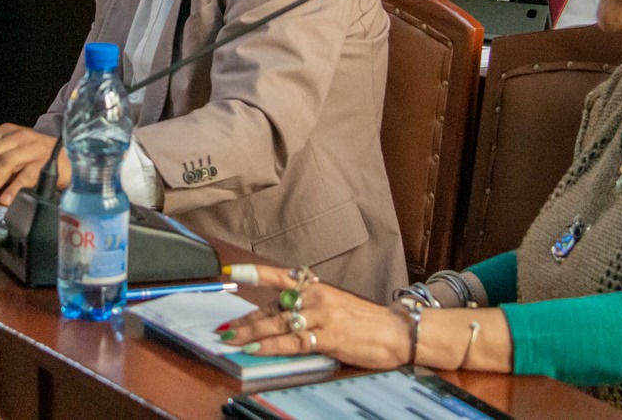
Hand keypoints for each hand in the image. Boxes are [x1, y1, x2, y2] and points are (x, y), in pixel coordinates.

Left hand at [0, 124, 68, 204]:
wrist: (69, 159)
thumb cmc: (35, 161)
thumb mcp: (11, 159)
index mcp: (4, 133)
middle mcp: (17, 136)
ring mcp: (33, 147)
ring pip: (5, 162)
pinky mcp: (47, 161)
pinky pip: (27, 174)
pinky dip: (14, 188)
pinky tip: (6, 199)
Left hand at [219, 265, 408, 369]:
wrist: (397, 331)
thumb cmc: (366, 321)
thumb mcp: (335, 304)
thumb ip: (308, 306)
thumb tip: (278, 316)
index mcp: (316, 286)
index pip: (279, 276)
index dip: (253, 273)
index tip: (229, 272)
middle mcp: (316, 296)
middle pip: (271, 306)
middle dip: (245, 319)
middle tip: (224, 327)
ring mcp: (321, 315)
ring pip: (277, 322)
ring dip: (250, 332)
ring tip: (231, 339)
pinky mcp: (328, 336)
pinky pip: (292, 341)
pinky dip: (270, 346)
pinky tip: (256, 349)